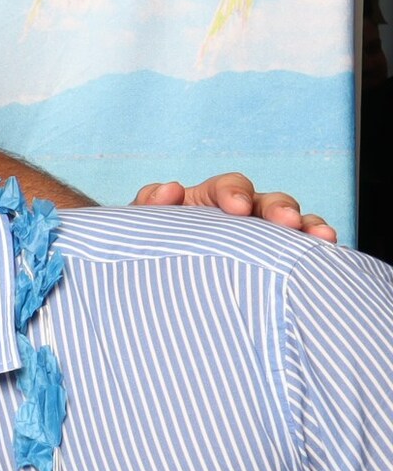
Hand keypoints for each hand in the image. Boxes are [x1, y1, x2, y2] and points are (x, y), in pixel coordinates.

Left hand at [130, 171, 333, 241]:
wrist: (157, 283)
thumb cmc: (151, 246)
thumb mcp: (142, 226)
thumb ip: (149, 205)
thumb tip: (170, 190)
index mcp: (209, 200)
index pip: (228, 187)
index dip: (235, 192)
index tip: (237, 207)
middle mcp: (244, 215)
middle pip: (269, 202)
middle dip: (280, 208)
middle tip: (288, 222)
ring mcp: (264, 237)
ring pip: (294, 225)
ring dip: (309, 226)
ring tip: (322, 237)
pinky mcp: (277, 261)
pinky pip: (301, 253)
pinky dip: (316, 250)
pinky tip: (328, 254)